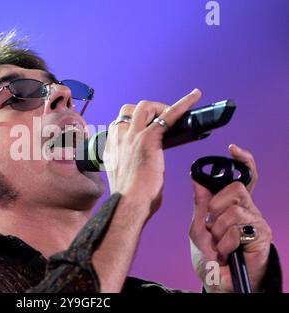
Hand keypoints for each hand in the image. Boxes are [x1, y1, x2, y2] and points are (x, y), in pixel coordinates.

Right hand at [104, 89, 201, 217]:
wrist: (128, 204)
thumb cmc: (130, 199)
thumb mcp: (125, 179)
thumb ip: (132, 167)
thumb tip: (147, 169)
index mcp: (111, 148)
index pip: (119, 124)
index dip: (133, 122)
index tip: (144, 127)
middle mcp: (118, 138)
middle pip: (128, 109)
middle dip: (145, 111)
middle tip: (159, 119)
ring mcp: (132, 136)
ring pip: (144, 107)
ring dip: (159, 107)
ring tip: (171, 113)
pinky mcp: (148, 139)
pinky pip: (168, 115)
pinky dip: (183, 104)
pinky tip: (194, 96)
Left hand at [189, 144, 271, 291]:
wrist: (219, 284)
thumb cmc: (210, 258)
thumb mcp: (198, 228)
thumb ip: (200, 204)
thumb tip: (196, 178)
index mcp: (232, 205)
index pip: (242, 178)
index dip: (242, 161)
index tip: (233, 149)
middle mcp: (247, 210)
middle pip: (234, 188)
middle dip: (216, 207)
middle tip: (212, 227)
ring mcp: (256, 222)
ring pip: (233, 208)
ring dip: (218, 230)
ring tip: (219, 245)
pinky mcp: (261, 235)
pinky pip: (238, 226)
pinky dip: (225, 241)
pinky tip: (227, 253)